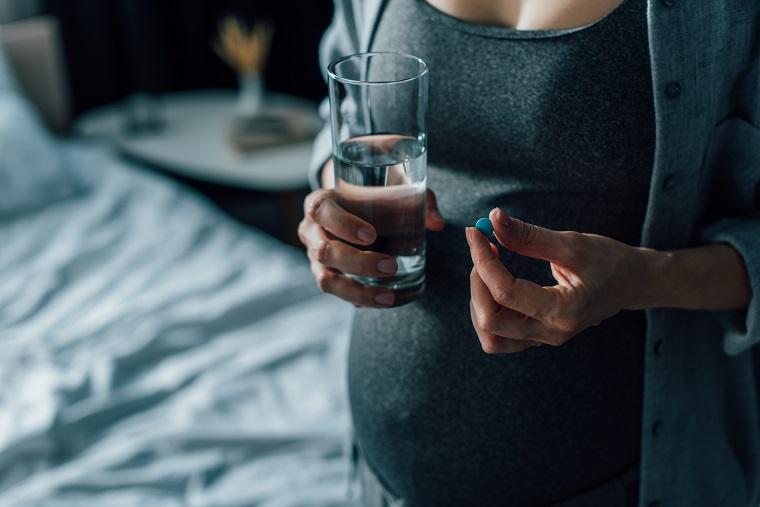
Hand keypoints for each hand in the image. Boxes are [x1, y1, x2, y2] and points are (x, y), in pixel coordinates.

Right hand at [299, 187, 444, 306]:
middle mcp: (311, 232)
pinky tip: (385, 300)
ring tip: (388, 296)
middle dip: (358, 262)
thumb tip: (437, 223)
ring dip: (357, 291)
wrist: (359, 208)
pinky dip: (361, 300)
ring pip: (327, 280)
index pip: (321, 211)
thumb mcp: (394, 189)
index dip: (343, 224)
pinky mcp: (328, 276)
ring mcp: (316, 258)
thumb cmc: (374, 196)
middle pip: (324, 251)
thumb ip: (418, 200)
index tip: (371, 234)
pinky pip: (339, 293)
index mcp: (320, 203)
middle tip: (391, 266)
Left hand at [466, 207, 646, 352]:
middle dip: (478, 283)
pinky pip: (499, 336)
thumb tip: (494, 218)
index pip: (506, 293)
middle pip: (491, 322)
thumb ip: (530, 236)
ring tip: (488, 268)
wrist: (631, 284)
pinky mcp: (536, 337)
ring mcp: (542, 339)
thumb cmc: (607, 261)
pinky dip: (487, 311)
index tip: (475, 233)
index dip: (483, 261)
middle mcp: (550, 333)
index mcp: (563, 311)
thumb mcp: (572, 244)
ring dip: (478, 302)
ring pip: (491, 336)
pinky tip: (494, 283)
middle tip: (484, 250)